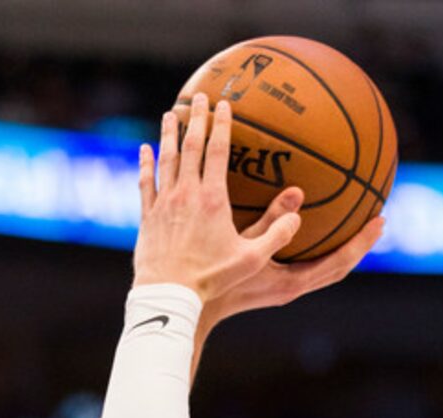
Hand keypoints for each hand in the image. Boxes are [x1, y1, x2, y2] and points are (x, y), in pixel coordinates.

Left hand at [134, 93, 304, 303]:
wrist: (169, 295)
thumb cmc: (212, 280)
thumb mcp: (251, 260)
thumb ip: (276, 235)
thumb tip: (298, 215)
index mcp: (212, 199)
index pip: (217, 151)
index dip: (221, 125)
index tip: (223, 104)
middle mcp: (186, 194)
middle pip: (190, 146)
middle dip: (195, 118)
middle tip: (197, 97)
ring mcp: (164, 204)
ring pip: (166, 160)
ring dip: (168, 135)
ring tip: (169, 115)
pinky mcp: (147, 218)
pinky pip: (146, 184)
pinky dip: (145, 165)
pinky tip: (144, 150)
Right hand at [201, 194, 384, 333]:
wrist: (194, 305)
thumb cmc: (217, 277)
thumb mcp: (244, 245)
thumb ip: (272, 222)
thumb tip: (299, 193)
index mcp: (293, 283)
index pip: (339, 264)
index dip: (362, 243)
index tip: (381, 221)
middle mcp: (295, 287)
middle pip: (339, 267)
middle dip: (359, 245)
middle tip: (378, 220)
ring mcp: (287, 288)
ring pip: (326, 268)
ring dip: (343, 246)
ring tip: (356, 220)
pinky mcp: (277, 283)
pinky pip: (308, 263)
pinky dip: (319, 247)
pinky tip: (314, 224)